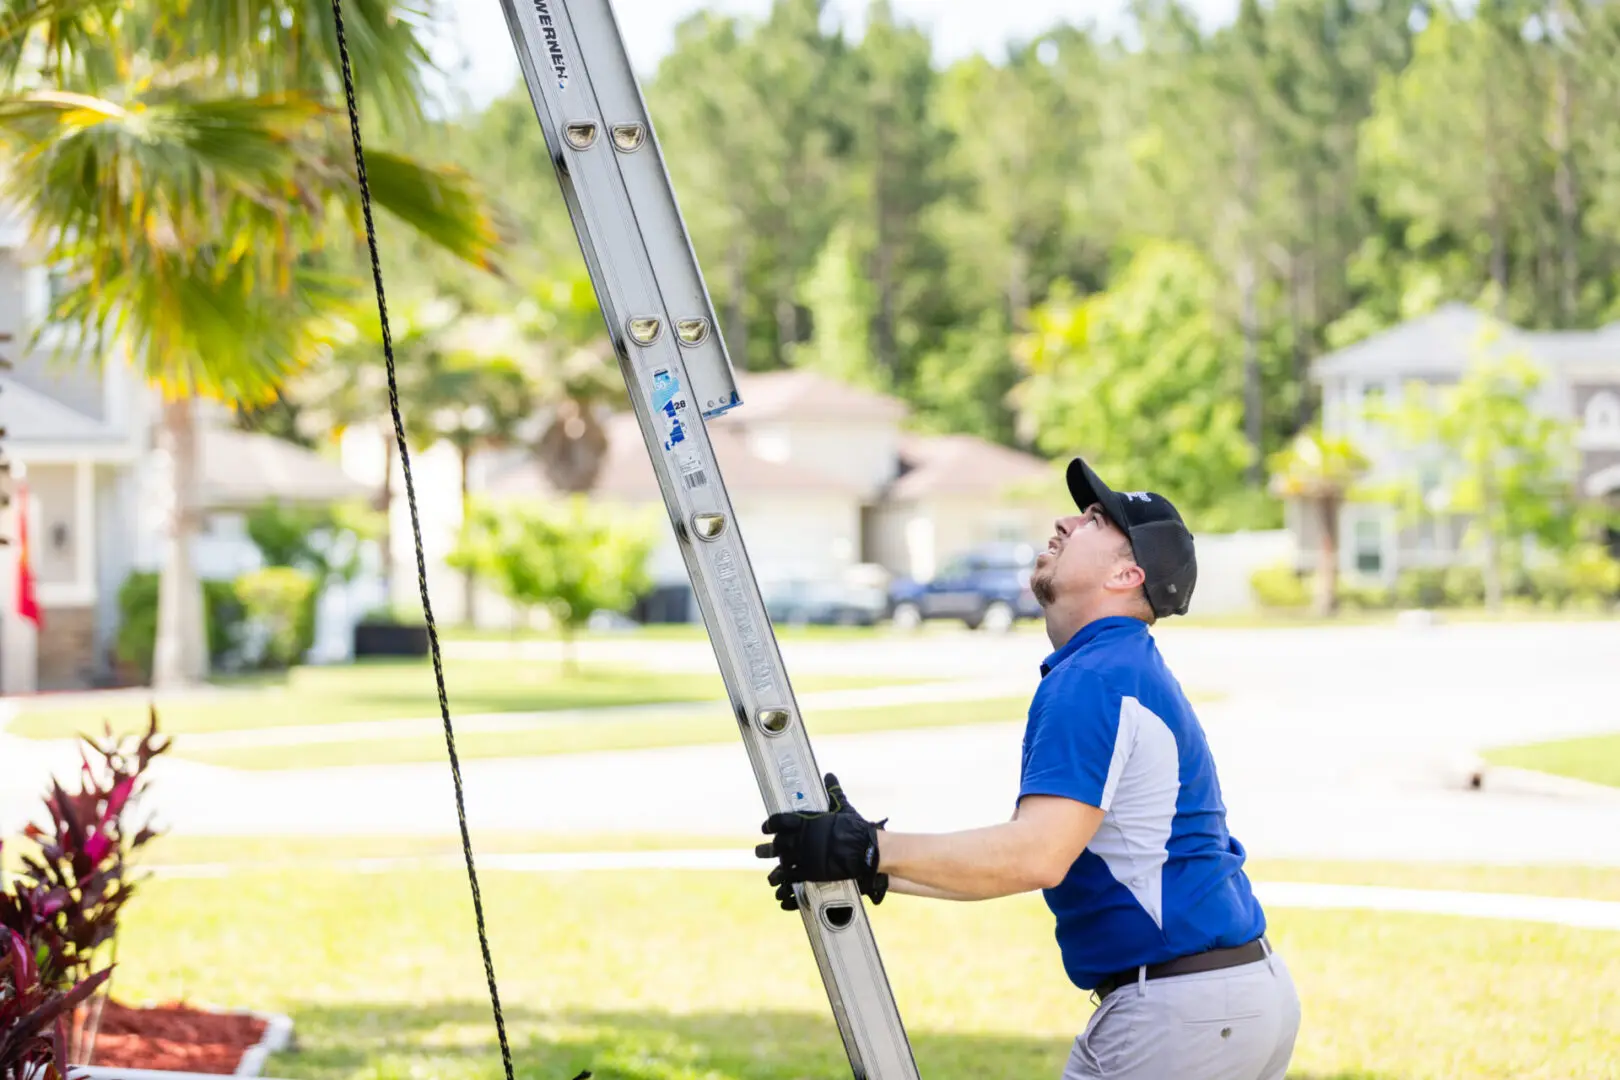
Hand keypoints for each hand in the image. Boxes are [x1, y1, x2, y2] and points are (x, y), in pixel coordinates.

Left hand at [756, 772, 887, 910]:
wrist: (865, 849)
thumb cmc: (854, 828)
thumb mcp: (842, 807)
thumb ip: (833, 792)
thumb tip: (829, 776)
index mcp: (805, 820)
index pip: (779, 820)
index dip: (770, 824)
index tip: (766, 828)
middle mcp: (800, 838)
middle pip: (777, 844)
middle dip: (767, 849)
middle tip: (759, 852)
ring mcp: (803, 856)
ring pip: (781, 863)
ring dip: (774, 870)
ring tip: (770, 876)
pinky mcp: (809, 872)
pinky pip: (791, 878)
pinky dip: (785, 882)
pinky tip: (782, 885)